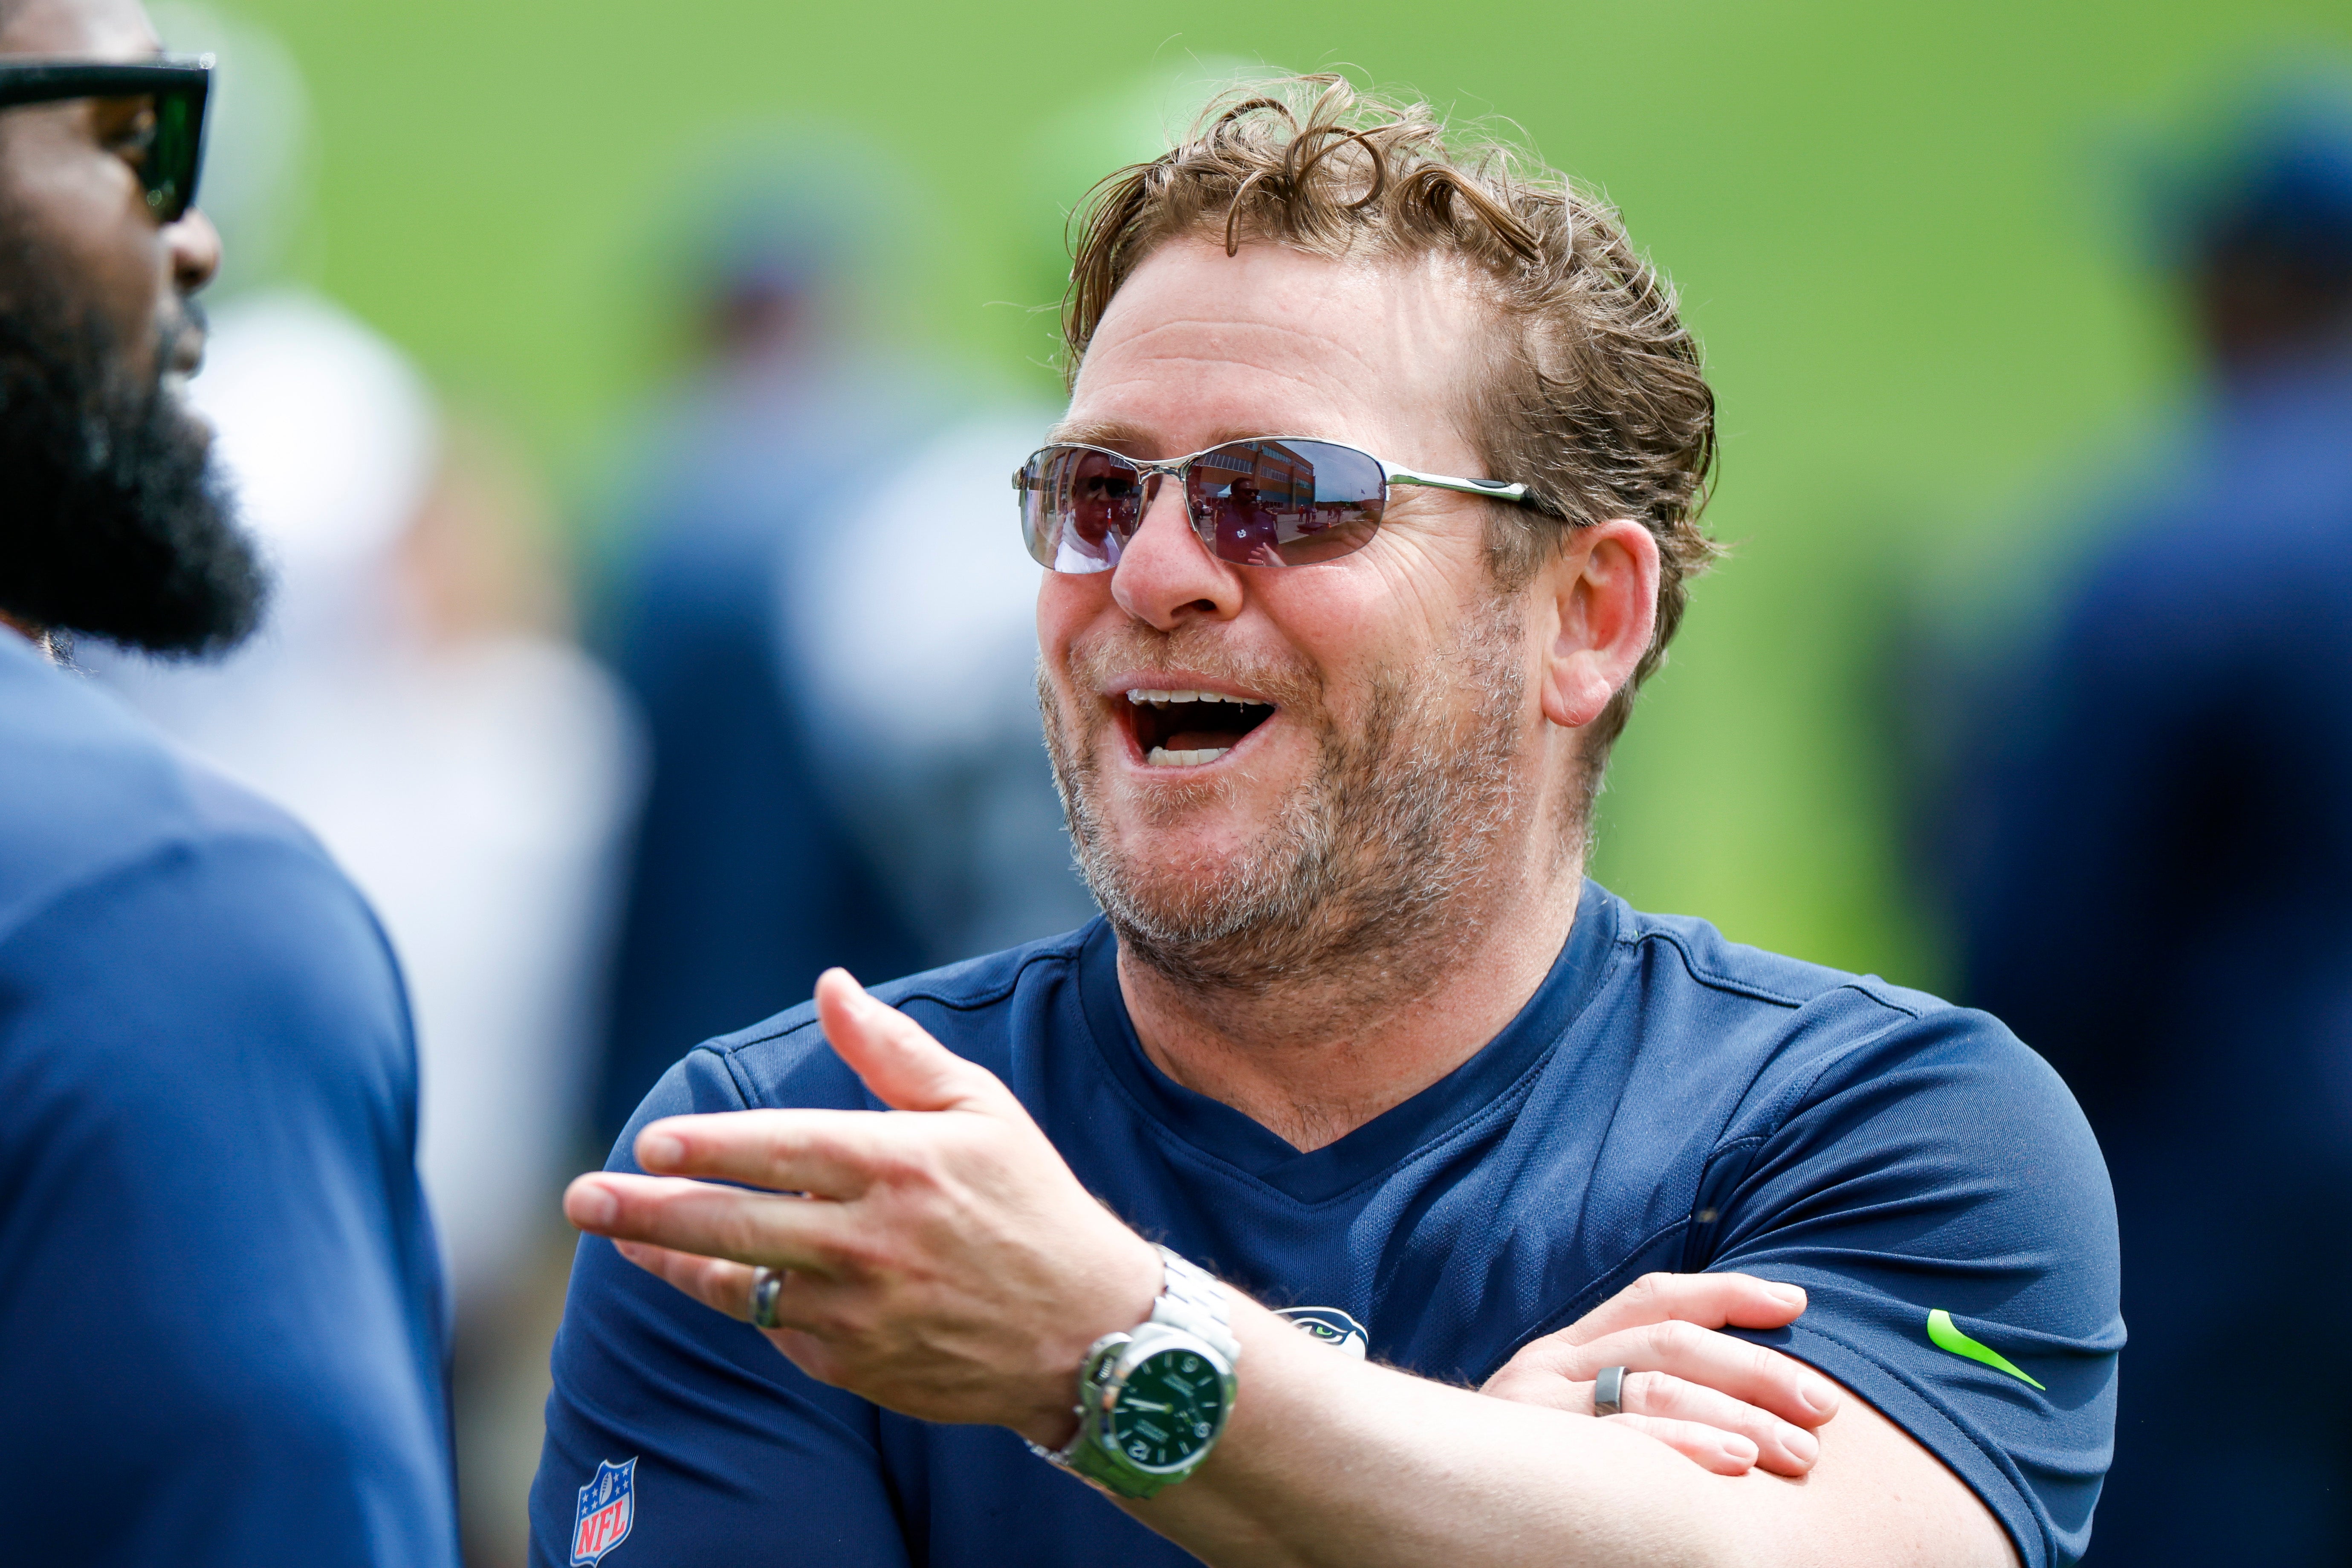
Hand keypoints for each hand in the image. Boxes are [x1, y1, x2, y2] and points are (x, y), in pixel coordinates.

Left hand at [562, 969, 1162, 1445]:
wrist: (1086, 1335)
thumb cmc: (1029, 1204)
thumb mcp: (979, 1110)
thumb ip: (893, 1050)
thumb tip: (830, 984)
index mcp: (901, 1167)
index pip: (783, 1151)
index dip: (710, 1148)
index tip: (652, 1144)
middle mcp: (871, 1242)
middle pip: (738, 1225)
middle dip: (650, 1210)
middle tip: (582, 1197)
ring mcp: (859, 1312)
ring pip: (741, 1284)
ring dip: (670, 1258)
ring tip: (617, 1234)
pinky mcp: (853, 1365)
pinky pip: (777, 1328)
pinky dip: (744, 1299)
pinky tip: (712, 1272)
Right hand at [1482, 1272, 1839, 1477]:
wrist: (1412, 1488)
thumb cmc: (1512, 1473)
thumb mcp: (1558, 1417)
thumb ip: (1617, 1391)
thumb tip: (1720, 1387)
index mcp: (1562, 1349)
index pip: (1654, 1298)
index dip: (1728, 1292)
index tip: (1796, 1302)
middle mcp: (1550, 1367)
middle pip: (1670, 1343)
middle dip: (1756, 1369)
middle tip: (1823, 1406)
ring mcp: (1539, 1411)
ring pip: (1655, 1388)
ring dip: (1740, 1419)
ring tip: (1799, 1451)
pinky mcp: (1536, 1459)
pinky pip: (1619, 1445)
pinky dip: (1683, 1448)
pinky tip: (1733, 1466)